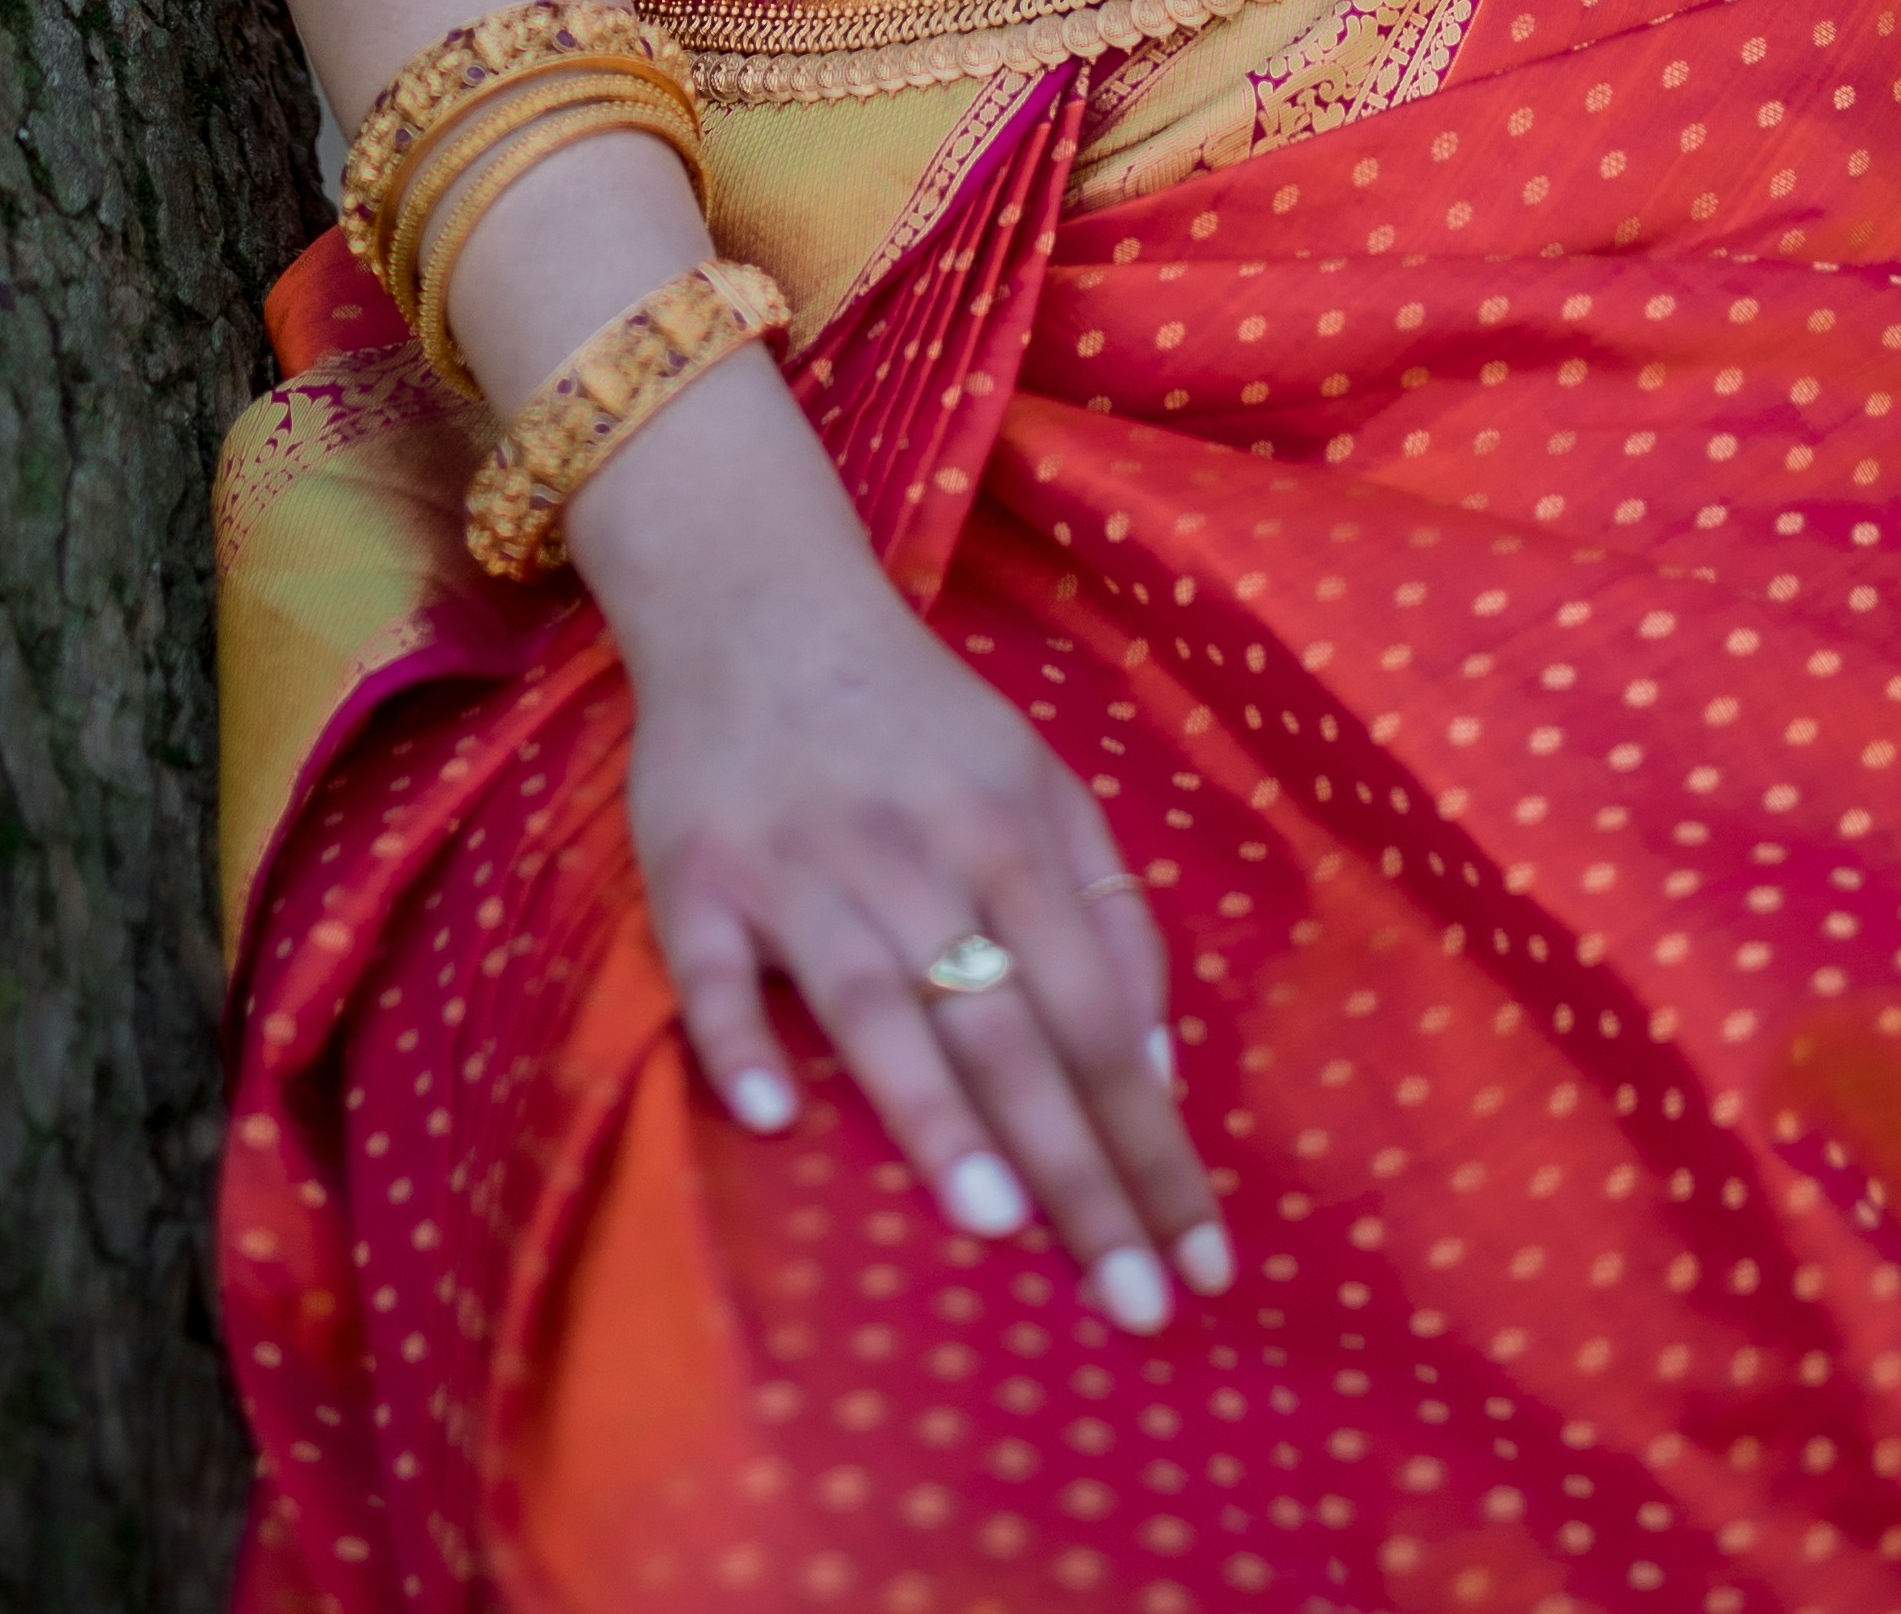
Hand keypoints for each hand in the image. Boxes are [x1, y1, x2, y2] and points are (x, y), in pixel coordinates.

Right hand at [613, 505, 1231, 1330]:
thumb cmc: (917, 718)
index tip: (1203, 1263)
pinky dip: (742, 1037)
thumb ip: (1105, 909)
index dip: (1153, 1141)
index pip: (1100, 1014)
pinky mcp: (697, 873)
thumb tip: (1152, 1064)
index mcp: (1010, 832)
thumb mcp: (1037, 780)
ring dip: (935, 1109)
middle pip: (1010, 1028)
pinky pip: (716, 970)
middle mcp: (915, 852)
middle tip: (1134, 1303)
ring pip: (877, 1001)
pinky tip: (772, 1116)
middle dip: (1079, 1170)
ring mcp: (800, 865)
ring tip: (998, 1220)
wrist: (756, 596)